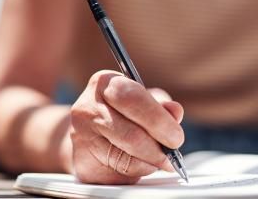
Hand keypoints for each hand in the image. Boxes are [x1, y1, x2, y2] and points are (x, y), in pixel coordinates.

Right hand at [70, 70, 184, 183]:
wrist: (88, 136)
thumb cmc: (121, 115)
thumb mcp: (143, 103)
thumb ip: (161, 107)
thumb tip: (175, 111)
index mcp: (105, 83)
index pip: (133, 99)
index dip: (159, 120)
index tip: (176, 137)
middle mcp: (88, 107)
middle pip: (130, 134)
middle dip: (158, 148)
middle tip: (172, 154)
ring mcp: (80, 135)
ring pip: (126, 158)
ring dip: (150, 163)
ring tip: (158, 160)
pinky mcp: (82, 162)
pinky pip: (118, 173)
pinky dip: (137, 172)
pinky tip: (138, 164)